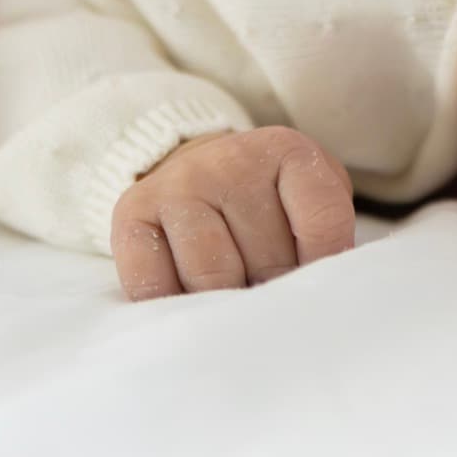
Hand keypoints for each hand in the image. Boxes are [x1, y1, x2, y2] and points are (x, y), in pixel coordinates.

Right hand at [109, 127, 355, 299]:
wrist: (193, 172)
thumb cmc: (265, 202)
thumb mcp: (307, 200)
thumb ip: (325, 234)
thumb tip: (316, 295)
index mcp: (286, 151)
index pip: (323, 221)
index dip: (325, 266)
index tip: (315, 284)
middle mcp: (229, 160)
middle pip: (270, 261)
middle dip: (273, 291)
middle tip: (266, 291)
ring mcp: (178, 185)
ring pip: (213, 278)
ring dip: (225, 302)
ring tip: (230, 296)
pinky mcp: (131, 212)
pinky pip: (154, 285)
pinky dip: (173, 305)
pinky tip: (186, 297)